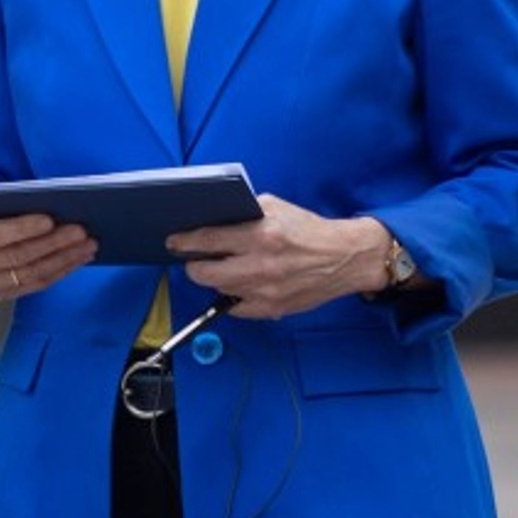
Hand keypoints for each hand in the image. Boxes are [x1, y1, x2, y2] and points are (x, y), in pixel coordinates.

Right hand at [0, 207, 94, 304]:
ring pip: (30, 275)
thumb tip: (41, 200)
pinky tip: (77, 259)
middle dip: (53, 244)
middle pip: (17, 257)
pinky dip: (59, 272)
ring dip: (63, 260)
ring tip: (87, 244)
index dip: (22, 229)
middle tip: (80, 230)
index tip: (50, 219)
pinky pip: (34, 286)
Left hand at [168, 195, 390, 318]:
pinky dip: (233, 295)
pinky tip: (241, 283)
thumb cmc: (308, 230)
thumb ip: (243, 213)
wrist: (343, 258)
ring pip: (218, 289)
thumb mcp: (275, 207)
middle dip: (195, 265)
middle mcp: (261, 265)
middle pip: (204, 273)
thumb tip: (211, 220)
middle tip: (197, 259)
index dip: (185, 241)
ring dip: (216, 278)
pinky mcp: (272, 309)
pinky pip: (235, 307)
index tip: (174, 242)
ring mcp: (265, 291)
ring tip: (224, 267)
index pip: (208, 239)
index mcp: (262, 235)